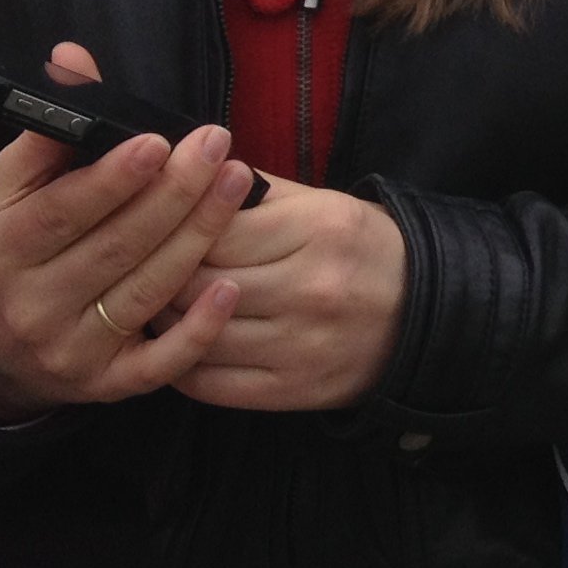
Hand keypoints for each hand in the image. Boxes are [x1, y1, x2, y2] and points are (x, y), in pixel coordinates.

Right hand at [0, 42, 251, 421]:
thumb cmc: (18, 245)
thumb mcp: (15, 188)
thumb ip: (48, 129)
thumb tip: (72, 56)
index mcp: (0, 250)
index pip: (61, 212)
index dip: (112, 178)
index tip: (160, 140)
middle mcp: (30, 305)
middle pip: (115, 247)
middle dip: (174, 194)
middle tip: (218, 146)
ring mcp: (70, 350)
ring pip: (146, 292)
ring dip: (198, 237)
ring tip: (238, 184)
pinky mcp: (106, 386)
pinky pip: (159, 362)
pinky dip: (196, 328)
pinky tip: (231, 288)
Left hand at [169, 178, 408, 411]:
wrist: (423, 317)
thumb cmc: (360, 250)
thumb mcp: (321, 204)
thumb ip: (255, 191)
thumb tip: (189, 177)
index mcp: (319, 230)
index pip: (216, 230)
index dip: (177, 228)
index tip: (159, 227)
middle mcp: (311, 288)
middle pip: (202, 282)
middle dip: (163, 275)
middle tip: (144, 268)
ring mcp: (302, 344)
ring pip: (200, 334)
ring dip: (165, 321)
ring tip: (153, 304)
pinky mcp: (293, 390)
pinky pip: (212, 383)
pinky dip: (182, 364)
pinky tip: (177, 345)